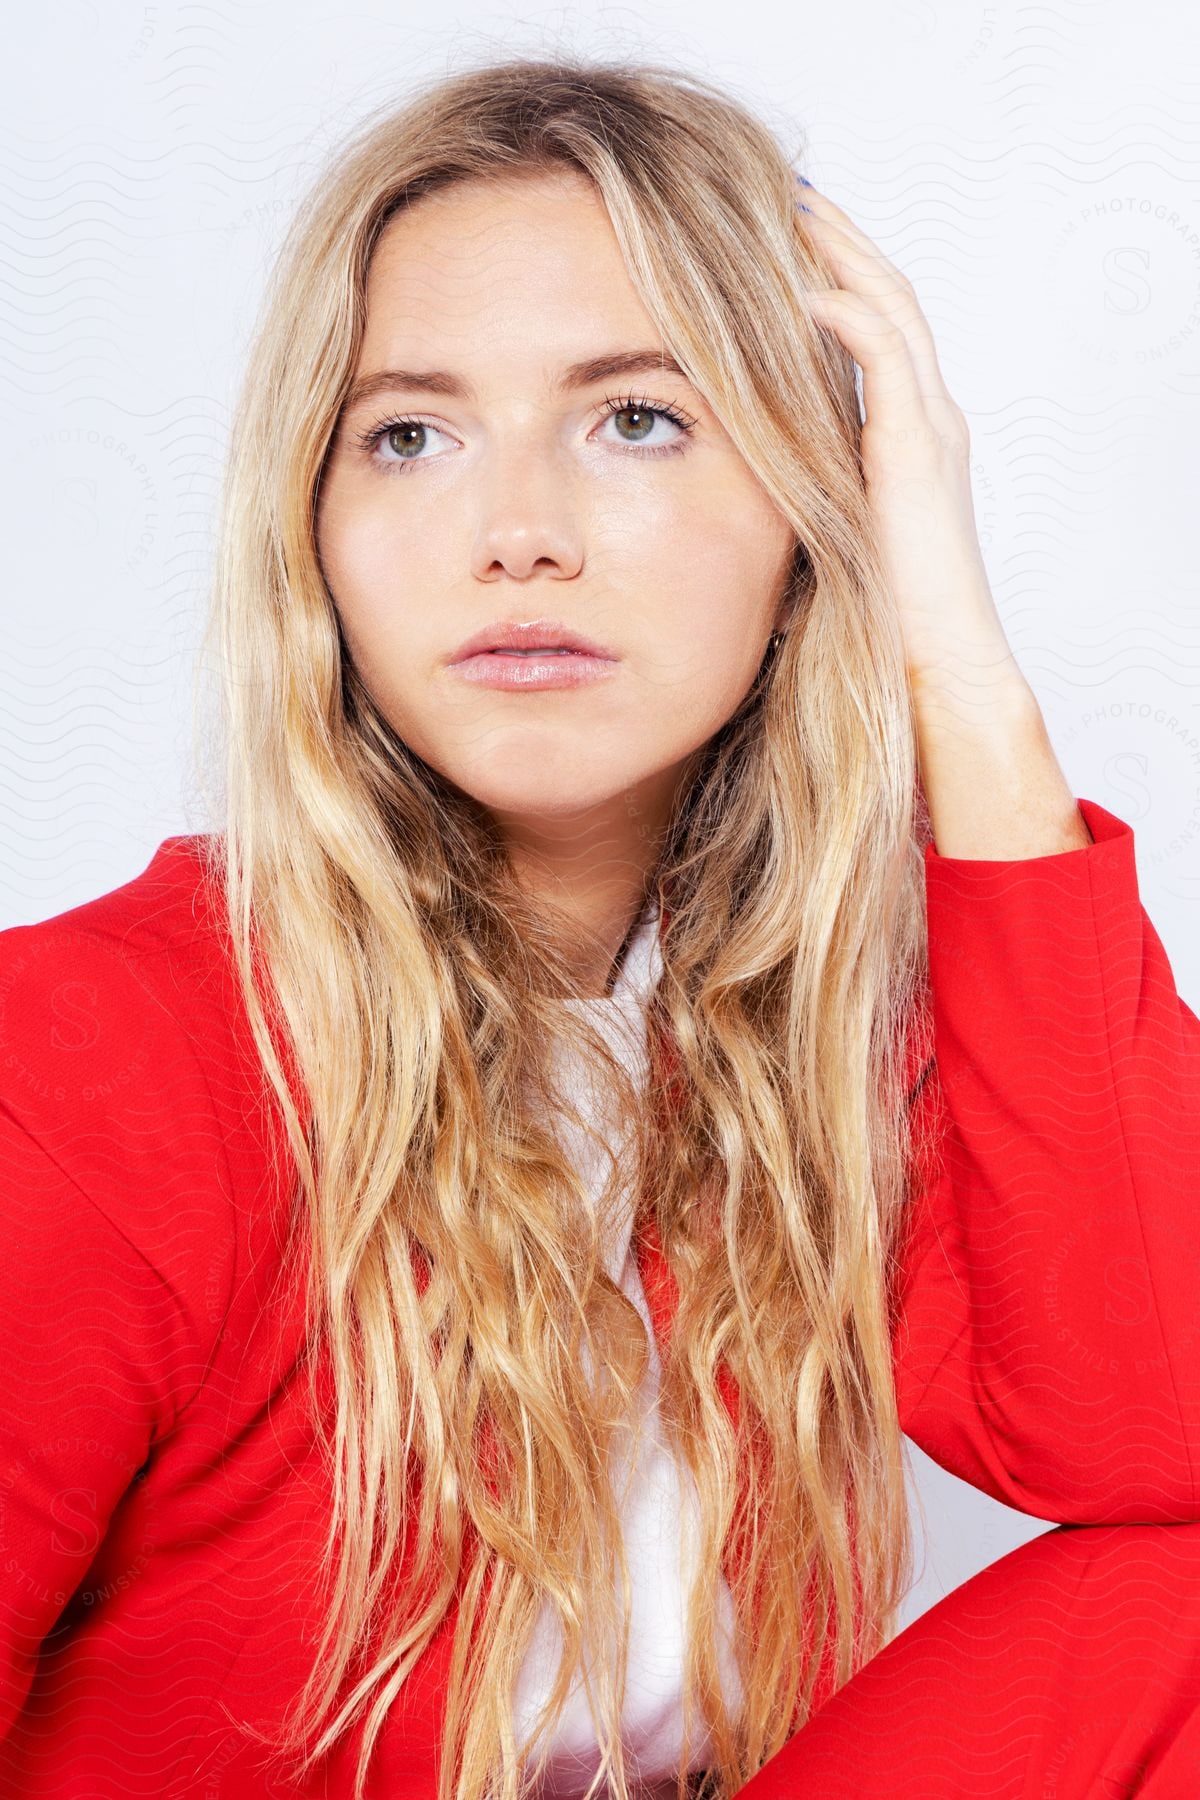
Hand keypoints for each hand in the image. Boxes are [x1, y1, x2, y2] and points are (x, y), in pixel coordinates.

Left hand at [793, 176, 1030, 722]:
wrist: (932, 665)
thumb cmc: (881, 621)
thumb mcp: (827, 536)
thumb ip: (799, 492)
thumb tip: (734, 485)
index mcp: (907, 436)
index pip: (873, 329)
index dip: (834, 278)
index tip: (785, 241)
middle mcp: (927, 420)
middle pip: (886, 298)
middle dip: (838, 243)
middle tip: (790, 193)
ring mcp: (929, 431)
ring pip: (891, 311)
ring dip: (842, 257)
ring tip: (795, 211)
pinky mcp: (916, 455)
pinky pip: (886, 363)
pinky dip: (849, 317)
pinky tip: (806, 290)